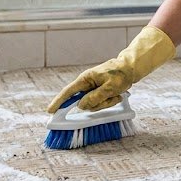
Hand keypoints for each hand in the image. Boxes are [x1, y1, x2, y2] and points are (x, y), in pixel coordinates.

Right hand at [46, 26, 174, 112]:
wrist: (130, 69)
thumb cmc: (121, 75)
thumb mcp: (109, 87)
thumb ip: (95, 97)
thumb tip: (81, 106)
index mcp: (85, 79)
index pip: (68, 92)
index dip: (59, 102)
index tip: (50, 111)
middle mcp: (86, 84)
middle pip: (83, 103)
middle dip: (97, 104)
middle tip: (111, 97)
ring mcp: (92, 89)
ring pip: (93, 105)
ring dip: (106, 103)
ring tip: (115, 94)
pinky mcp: (98, 92)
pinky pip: (100, 103)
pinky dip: (109, 102)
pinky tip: (116, 94)